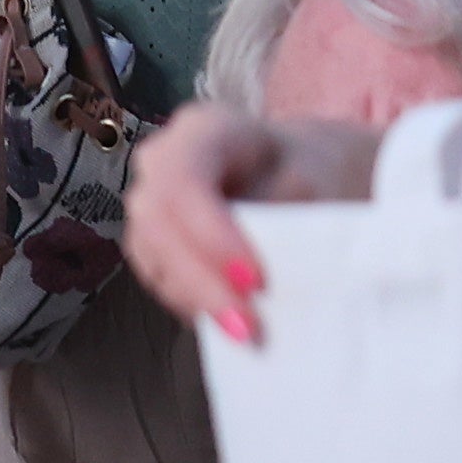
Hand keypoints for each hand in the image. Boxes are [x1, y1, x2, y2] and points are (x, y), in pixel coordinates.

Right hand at [124, 101, 377, 345]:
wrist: (302, 174)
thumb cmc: (309, 172)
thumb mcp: (311, 186)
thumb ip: (285, 225)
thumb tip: (267, 283)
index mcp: (204, 129)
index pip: (184, 179)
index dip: (210, 234)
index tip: (257, 280)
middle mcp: (162, 160)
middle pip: (158, 224)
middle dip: (202, 280)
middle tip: (250, 326)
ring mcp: (150, 202)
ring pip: (153, 258)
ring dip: (198, 300)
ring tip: (249, 332)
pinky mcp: (152, 244)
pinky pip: (160, 279)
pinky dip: (195, 305)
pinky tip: (232, 321)